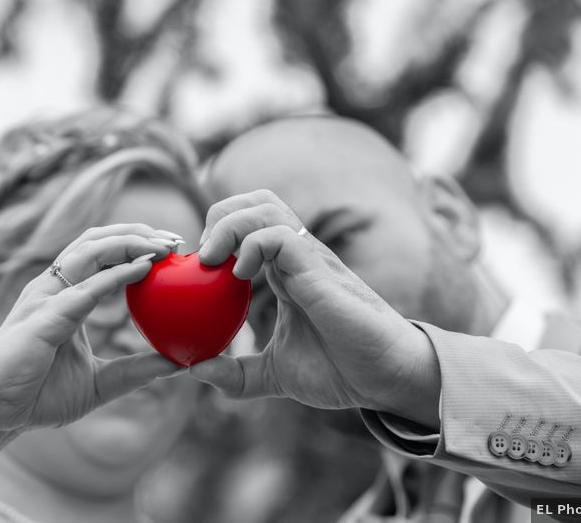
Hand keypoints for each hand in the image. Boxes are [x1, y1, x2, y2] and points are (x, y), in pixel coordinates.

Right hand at [0, 224, 181, 433]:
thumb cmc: (36, 397)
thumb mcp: (100, 383)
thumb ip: (135, 371)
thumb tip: (178, 366)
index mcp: (64, 296)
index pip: (102, 255)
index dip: (137, 245)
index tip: (174, 250)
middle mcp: (53, 288)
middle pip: (97, 240)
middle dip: (138, 232)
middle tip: (177, 240)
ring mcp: (44, 298)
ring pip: (89, 250)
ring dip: (130, 241)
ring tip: (165, 245)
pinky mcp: (42, 318)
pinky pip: (84, 288)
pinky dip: (117, 274)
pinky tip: (144, 268)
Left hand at [191, 190, 440, 426]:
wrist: (385, 379)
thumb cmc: (340, 371)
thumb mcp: (275, 374)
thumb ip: (237, 374)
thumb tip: (194, 371)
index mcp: (284, 272)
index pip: (248, 225)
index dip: (216, 235)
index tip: (196, 272)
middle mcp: (296, 257)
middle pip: (255, 202)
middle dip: (220, 217)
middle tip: (204, 259)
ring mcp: (309, 259)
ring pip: (264, 207)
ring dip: (229, 226)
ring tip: (213, 262)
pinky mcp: (319, 270)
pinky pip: (281, 234)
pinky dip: (252, 245)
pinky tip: (240, 277)